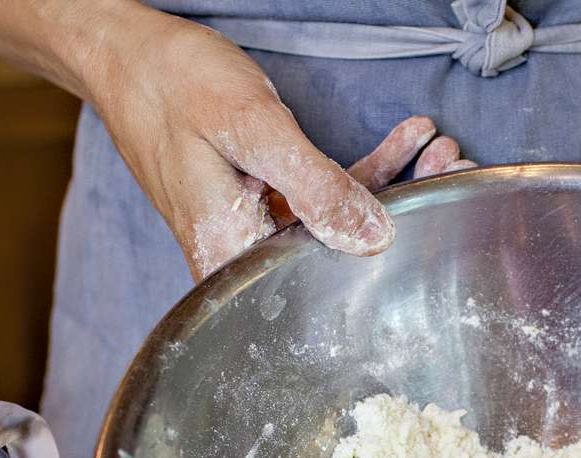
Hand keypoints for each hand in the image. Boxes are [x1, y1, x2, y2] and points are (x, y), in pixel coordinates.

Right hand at [91, 12, 471, 278]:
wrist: (125, 52)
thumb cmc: (173, 85)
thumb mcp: (254, 130)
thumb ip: (314, 187)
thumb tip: (371, 238)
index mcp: (231, 251)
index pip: (324, 280)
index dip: (389, 255)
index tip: (444, 214)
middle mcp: (242, 251)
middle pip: (338, 252)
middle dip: (406, 211)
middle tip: (456, 171)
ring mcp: (253, 225)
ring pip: (337, 220)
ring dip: (392, 182)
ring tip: (442, 149)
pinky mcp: (260, 199)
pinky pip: (320, 194)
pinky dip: (363, 168)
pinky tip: (405, 140)